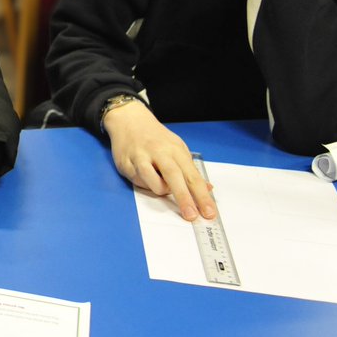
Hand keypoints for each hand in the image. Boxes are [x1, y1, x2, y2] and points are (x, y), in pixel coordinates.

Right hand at [103, 101, 215, 221]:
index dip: (202, 196)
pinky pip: (139, 182)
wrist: (129, 119)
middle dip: (184, 199)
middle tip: (191, 216)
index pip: (192, 176)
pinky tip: (145, 175)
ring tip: (160, 185)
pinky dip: (145, 184)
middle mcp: (159, 152)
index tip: (209, 213)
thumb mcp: (177, 148)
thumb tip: (207, 189)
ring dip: (161, 191)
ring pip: (154, 183)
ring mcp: (141, 157)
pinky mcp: (126, 164)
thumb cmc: (156, 138)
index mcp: (176, 149)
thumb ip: (190, 170)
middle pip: (174, 178)